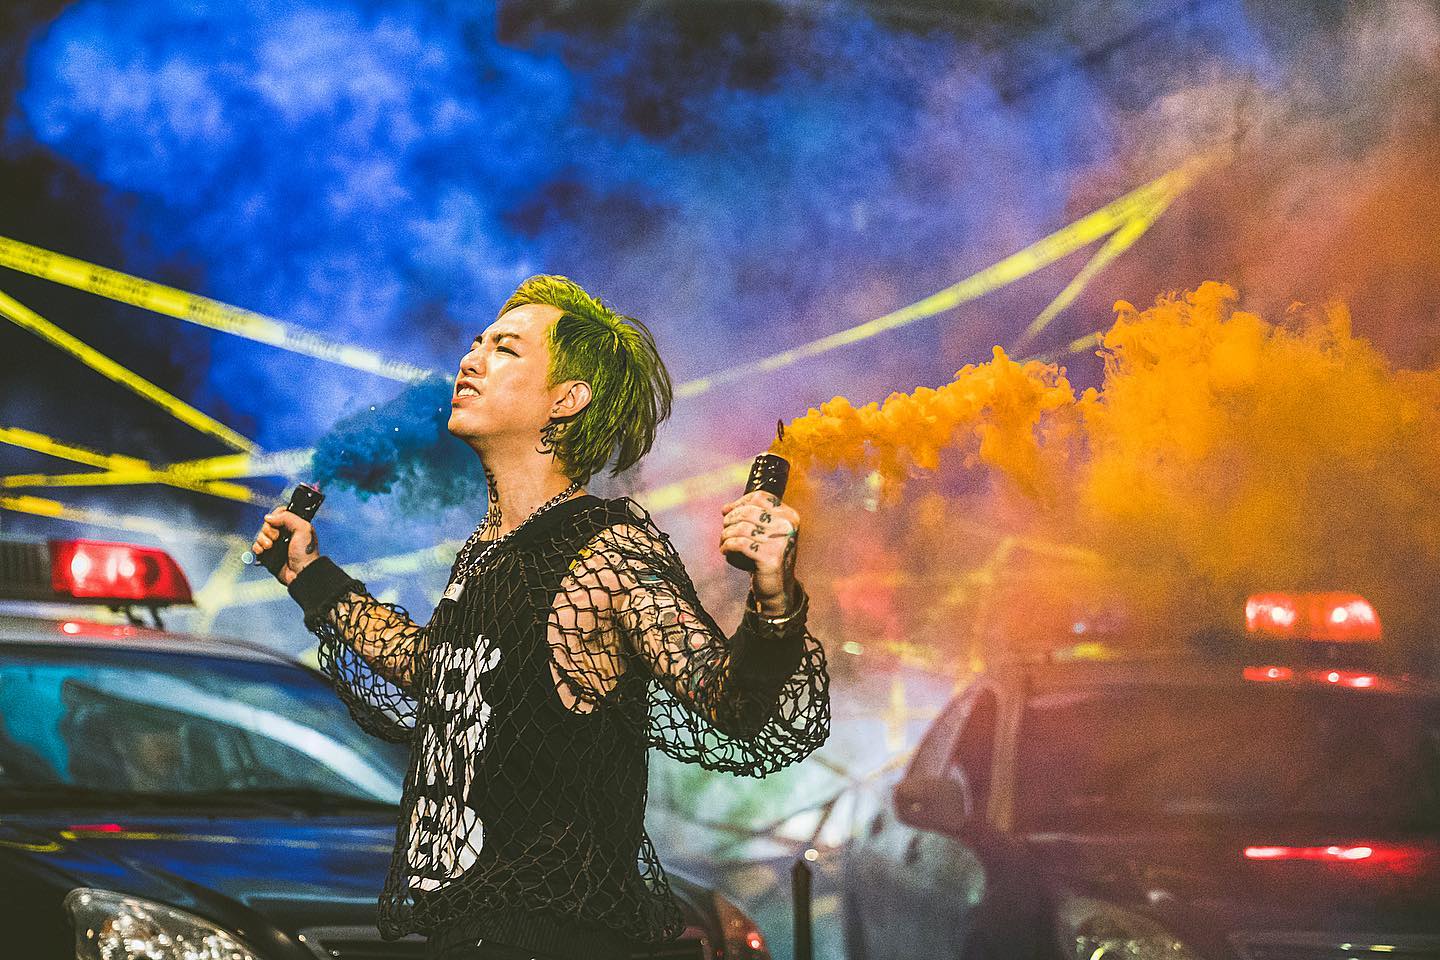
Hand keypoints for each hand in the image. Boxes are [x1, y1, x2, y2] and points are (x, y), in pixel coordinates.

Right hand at [251, 507, 319, 585]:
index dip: (275, 516)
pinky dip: (257, 548)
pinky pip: (256, 546)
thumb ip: (288, 517)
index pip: (279, 513)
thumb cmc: (306, 552)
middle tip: (277, 538)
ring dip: (262, 539)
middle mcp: (284, 533)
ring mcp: (275, 544)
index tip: (277, 523)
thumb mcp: (303, 529)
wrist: (301, 573)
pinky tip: (263, 551)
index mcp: (294, 525)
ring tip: (270, 546)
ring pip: (260, 534)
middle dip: (268, 530)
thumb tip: (269, 517)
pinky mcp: (267, 554)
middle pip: (267, 524)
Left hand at [720, 489, 800, 614]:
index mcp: (789, 516)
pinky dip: (727, 545)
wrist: (778, 587)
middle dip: (730, 519)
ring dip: (726, 534)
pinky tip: (725, 550)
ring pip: (741, 528)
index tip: (728, 512)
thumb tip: (725, 509)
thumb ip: (750, 517)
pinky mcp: (769, 558)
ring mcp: (780, 542)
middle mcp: (788, 527)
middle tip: (725, 530)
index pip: (760, 497)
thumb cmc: (768, 555)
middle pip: (748, 511)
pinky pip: (739, 544)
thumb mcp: (766, 532)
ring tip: (724, 542)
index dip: (740, 502)